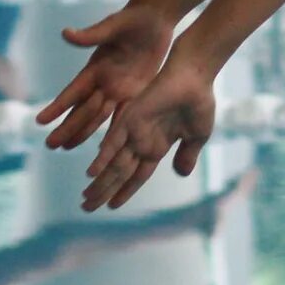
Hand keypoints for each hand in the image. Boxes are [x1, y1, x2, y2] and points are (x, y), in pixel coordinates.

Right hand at [36, 3, 179, 150]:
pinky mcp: (135, 92)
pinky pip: (124, 116)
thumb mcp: (114, 25)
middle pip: (82, 110)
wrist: (156, 18)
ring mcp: (118, 89)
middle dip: (66, 128)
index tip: (39, 120)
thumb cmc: (133, 17)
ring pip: (98, 117)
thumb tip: (65, 33)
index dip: (57, 107)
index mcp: (95, 67)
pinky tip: (107, 145)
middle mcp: (103, 81)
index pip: (72, 92)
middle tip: (50, 145)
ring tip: (65, 148)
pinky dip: (115, 130)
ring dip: (83, 132)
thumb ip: (92, 34)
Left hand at [77, 57, 216, 210]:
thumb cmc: (198, 102)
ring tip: (85, 199)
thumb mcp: (196, 137)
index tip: (111, 206)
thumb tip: (181, 174)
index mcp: (157, 147)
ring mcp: (134, 130)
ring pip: (113, 163)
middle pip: (119, 173)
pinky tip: (92, 173)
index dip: (124, 191)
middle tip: (86, 208)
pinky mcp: (130, 117)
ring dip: (100, 182)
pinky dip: (103, 158)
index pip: (136, 175)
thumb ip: (186, 155)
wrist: (195, 77)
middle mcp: (142, 141)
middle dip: (104, 191)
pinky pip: (114, 141)